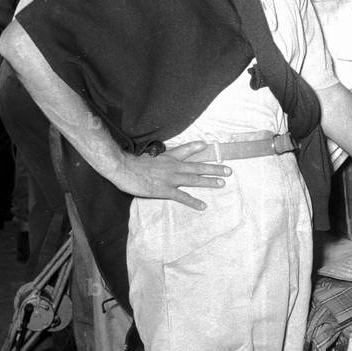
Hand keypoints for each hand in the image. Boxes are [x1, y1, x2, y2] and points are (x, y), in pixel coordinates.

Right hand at [111, 141, 231, 209]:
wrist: (122, 168)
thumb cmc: (130, 162)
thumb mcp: (146, 155)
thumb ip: (155, 157)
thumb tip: (158, 158)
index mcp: (167, 157)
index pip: (185, 150)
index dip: (196, 147)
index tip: (206, 144)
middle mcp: (173, 166)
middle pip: (197, 166)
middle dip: (214, 168)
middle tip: (228, 171)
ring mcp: (170, 178)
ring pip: (194, 180)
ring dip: (209, 182)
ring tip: (222, 183)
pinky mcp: (165, 190)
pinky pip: (182, 197)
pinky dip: (193, 202)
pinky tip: (203, 206)